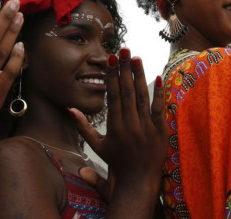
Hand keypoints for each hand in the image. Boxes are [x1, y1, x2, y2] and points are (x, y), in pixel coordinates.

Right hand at [71, 47, 166, 201]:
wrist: (138, 182)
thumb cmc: (117, 162)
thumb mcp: (97, 146)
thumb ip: (83, 127)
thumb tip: (70, 109)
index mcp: (114, 126)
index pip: (113, 95)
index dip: (112, 75)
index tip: (111, 59)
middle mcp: (130, 125)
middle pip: (127, 91)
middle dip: (125, 69)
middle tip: (124, 49)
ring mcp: (146, 127)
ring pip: (143, 97)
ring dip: (139, 75)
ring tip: (136, 57)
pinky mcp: (160, 131)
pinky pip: (159, 109)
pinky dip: (159, 93)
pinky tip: (157, 77)